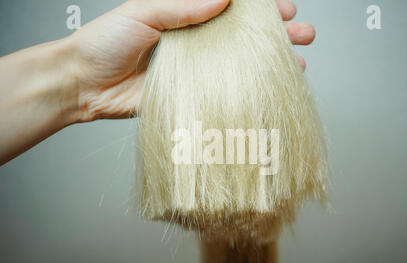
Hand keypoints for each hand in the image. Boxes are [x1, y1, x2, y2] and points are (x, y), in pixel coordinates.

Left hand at [70, 0, 315, 121]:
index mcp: (185, 15)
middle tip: (304, 33)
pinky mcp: (191, 94)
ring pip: (240, 63)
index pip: (231, 8)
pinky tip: (269, 89)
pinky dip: (248, 90)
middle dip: (277, 34)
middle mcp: (195, 40)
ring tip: (299, 62)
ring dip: (270, 62)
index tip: (286, 8)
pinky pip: (224, 91)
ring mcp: (196, 69)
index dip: (260, 8)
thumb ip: (182, 5)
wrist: (84, 84)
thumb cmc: (106, 41)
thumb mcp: (143, 12)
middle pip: (244, 35)